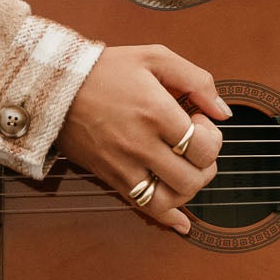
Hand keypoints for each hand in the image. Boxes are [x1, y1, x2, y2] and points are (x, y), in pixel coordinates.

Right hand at [57, 44, 230, 235]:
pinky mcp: (110, 177)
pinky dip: (168, 218)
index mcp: (155, 111)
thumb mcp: (155, 57)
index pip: (202, 147)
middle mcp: (140, 144)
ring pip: (171, 199)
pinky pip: (144, 208)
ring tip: (184, 167)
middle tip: (192, 145)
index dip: (212, 138)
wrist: (55, 87)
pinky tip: (183, 222)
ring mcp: (123, 165)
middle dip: (205, 164)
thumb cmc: (106, 69)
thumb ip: (197, 80)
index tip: (197, 122)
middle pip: (192, 178)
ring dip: (189, 189)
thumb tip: (224, 112)